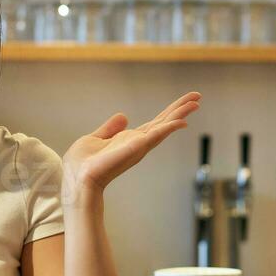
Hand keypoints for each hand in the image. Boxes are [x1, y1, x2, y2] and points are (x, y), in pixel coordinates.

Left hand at [62, 91, 200, 199]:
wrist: (77, 179)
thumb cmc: (81, 165)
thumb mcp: (94, 138)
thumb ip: (109, 128)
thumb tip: (124, 116)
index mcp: (130, 139)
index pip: (155, 123)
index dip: (170, 111)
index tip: (185, 101)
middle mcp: (139, 143)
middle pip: (164, 122)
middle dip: (180, 109)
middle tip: (197, 96)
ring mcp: (139, 146)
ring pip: (164, 126)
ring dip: (180, 114)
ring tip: (196, 102)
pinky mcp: (136, 148)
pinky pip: (156, 135)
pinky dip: (169, 128)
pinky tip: (182, 122)